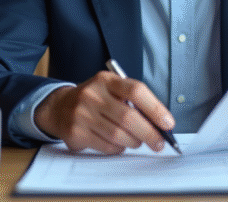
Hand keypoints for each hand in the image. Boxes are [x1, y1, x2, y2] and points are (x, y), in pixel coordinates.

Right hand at [34, 71, 174, 153]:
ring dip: (134, 142)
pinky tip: (119, 144)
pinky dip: (119, 148)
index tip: (168, 123)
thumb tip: (160, 124)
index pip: (136, 90)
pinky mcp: (75, 132)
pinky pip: (106, 146)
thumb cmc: (96, 100)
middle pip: (128, 117)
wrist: (60, 107)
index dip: (155, 108)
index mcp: (106, 80)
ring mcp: (82, 113)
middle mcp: (92, 94)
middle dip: (149, 133)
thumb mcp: (111, 90)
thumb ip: (133, 101)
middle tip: (159, 143)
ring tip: (138, 142)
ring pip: (118, 135)